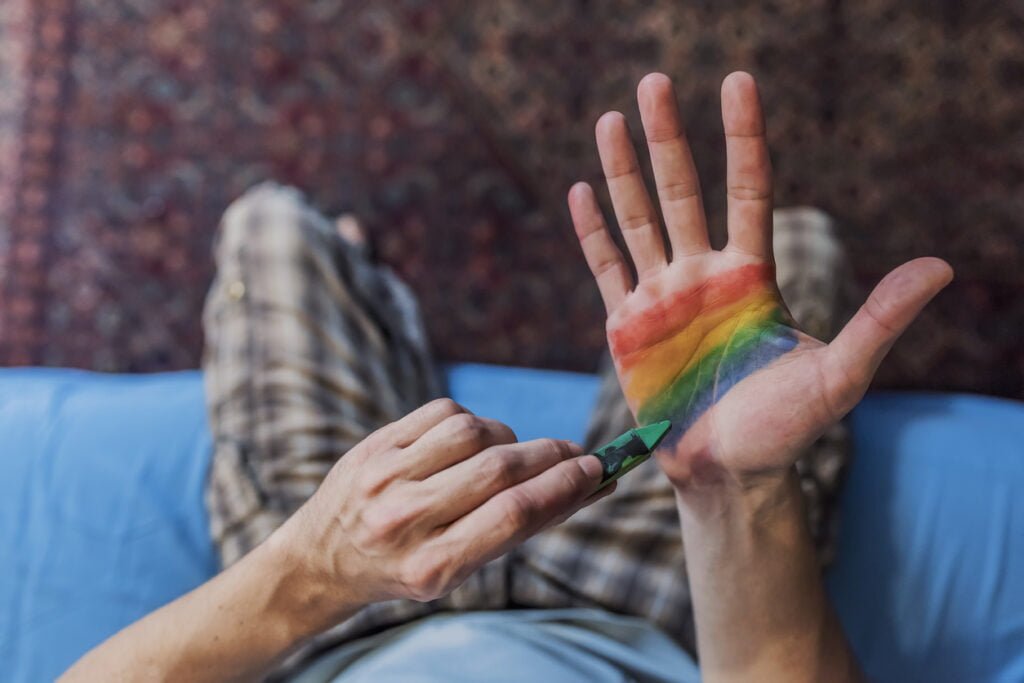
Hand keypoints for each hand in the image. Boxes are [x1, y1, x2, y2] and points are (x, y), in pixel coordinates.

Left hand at [282, 398, 608, 618]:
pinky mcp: (374, 444)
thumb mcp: (460, 566)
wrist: (324, 557)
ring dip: (509, 439)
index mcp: (431, 567)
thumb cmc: (408, 564)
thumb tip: (591, 486)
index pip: (514, 516)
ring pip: (474, 432)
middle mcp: (404, 521)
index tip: (597, 471)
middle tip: (577, 455)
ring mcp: (384, 477)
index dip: (565, 487)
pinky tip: (472, 443)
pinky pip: (444, 412)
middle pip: (500, 471)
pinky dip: (473, 423)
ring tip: (511, 456)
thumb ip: (519, 526)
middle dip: (551, 457)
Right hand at [569, 72, 951, 490]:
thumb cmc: (785, 429)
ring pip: (637, 219)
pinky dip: (591, 230)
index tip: (737, 82)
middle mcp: (703, 275)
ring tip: (611, 117)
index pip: (746, 189)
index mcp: (751, 275)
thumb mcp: (840, 375)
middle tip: (655, 80)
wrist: (728, 473)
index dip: (742, 136)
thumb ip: (880, 321)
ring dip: (623, 169)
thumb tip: (942, 266)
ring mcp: (661, 297)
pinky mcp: (625, 326)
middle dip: (667, 137)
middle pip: (682, 191)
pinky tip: (580, 190)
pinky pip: (605, 266)